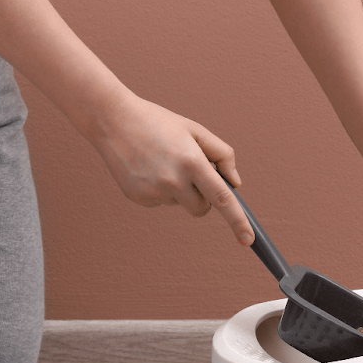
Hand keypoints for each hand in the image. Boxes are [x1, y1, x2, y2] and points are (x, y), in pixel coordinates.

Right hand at [84, 93, 254, 245]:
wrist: (114, 121)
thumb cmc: (160, 123)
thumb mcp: (196, 130)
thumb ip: (222, 155)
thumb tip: (235, 184)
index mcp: (193, 163)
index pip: (223, 199)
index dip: (238, 222)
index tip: (248, 240)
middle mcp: (173, 181)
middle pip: (202, 208)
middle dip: (203, 196)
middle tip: (191, 171)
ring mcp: (153, 192)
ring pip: (181, 204)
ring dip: (180, 190)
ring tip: (163, 162)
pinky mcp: (138, 198)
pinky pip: (161, 201)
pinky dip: (160, 189)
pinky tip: (148, 168)